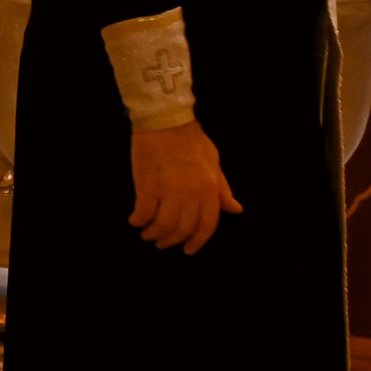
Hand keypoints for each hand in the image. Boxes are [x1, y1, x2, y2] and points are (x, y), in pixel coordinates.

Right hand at [129, 120, 241, 254]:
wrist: (166, 120)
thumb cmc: (191, 139)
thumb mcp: (214, 162)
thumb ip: (222, 189)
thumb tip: (235, 210)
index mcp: (209, 190)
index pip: (207, 226)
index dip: (197, 242)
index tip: (187, 250)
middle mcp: (191, 195)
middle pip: (182, 230)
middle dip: (171, 241)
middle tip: (162, 243)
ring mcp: (168, 192)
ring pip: (162, 226)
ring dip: (153, 235)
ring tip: (147, 234)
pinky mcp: (147, 186)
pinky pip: (143, 213)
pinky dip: (138, 221)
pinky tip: (135, 221)